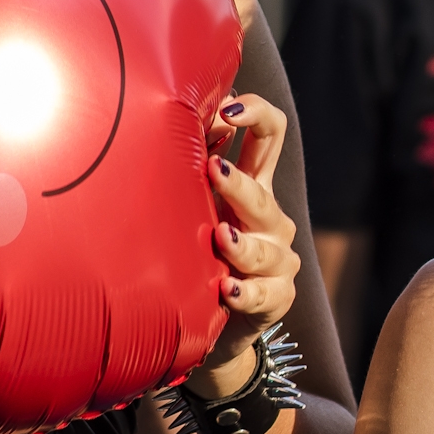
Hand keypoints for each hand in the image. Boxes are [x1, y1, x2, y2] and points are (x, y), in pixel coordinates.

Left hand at [195, 96, 299, 381]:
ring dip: (242, 245)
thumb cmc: (192, 254)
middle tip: (213, 171)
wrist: (208, 325)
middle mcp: (270, 219)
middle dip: (238, 185)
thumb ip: (184, 165)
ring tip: (221, 238)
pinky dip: (246, 292)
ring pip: (265, 249)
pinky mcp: (277, 298)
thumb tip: (155, 112)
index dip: (259, 115)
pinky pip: (266, 295)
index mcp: (253, 184)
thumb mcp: (189, 205)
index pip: (270, 136)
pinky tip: (228, 289)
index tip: (230, 109)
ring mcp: (278, 260)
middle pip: (262, 193)